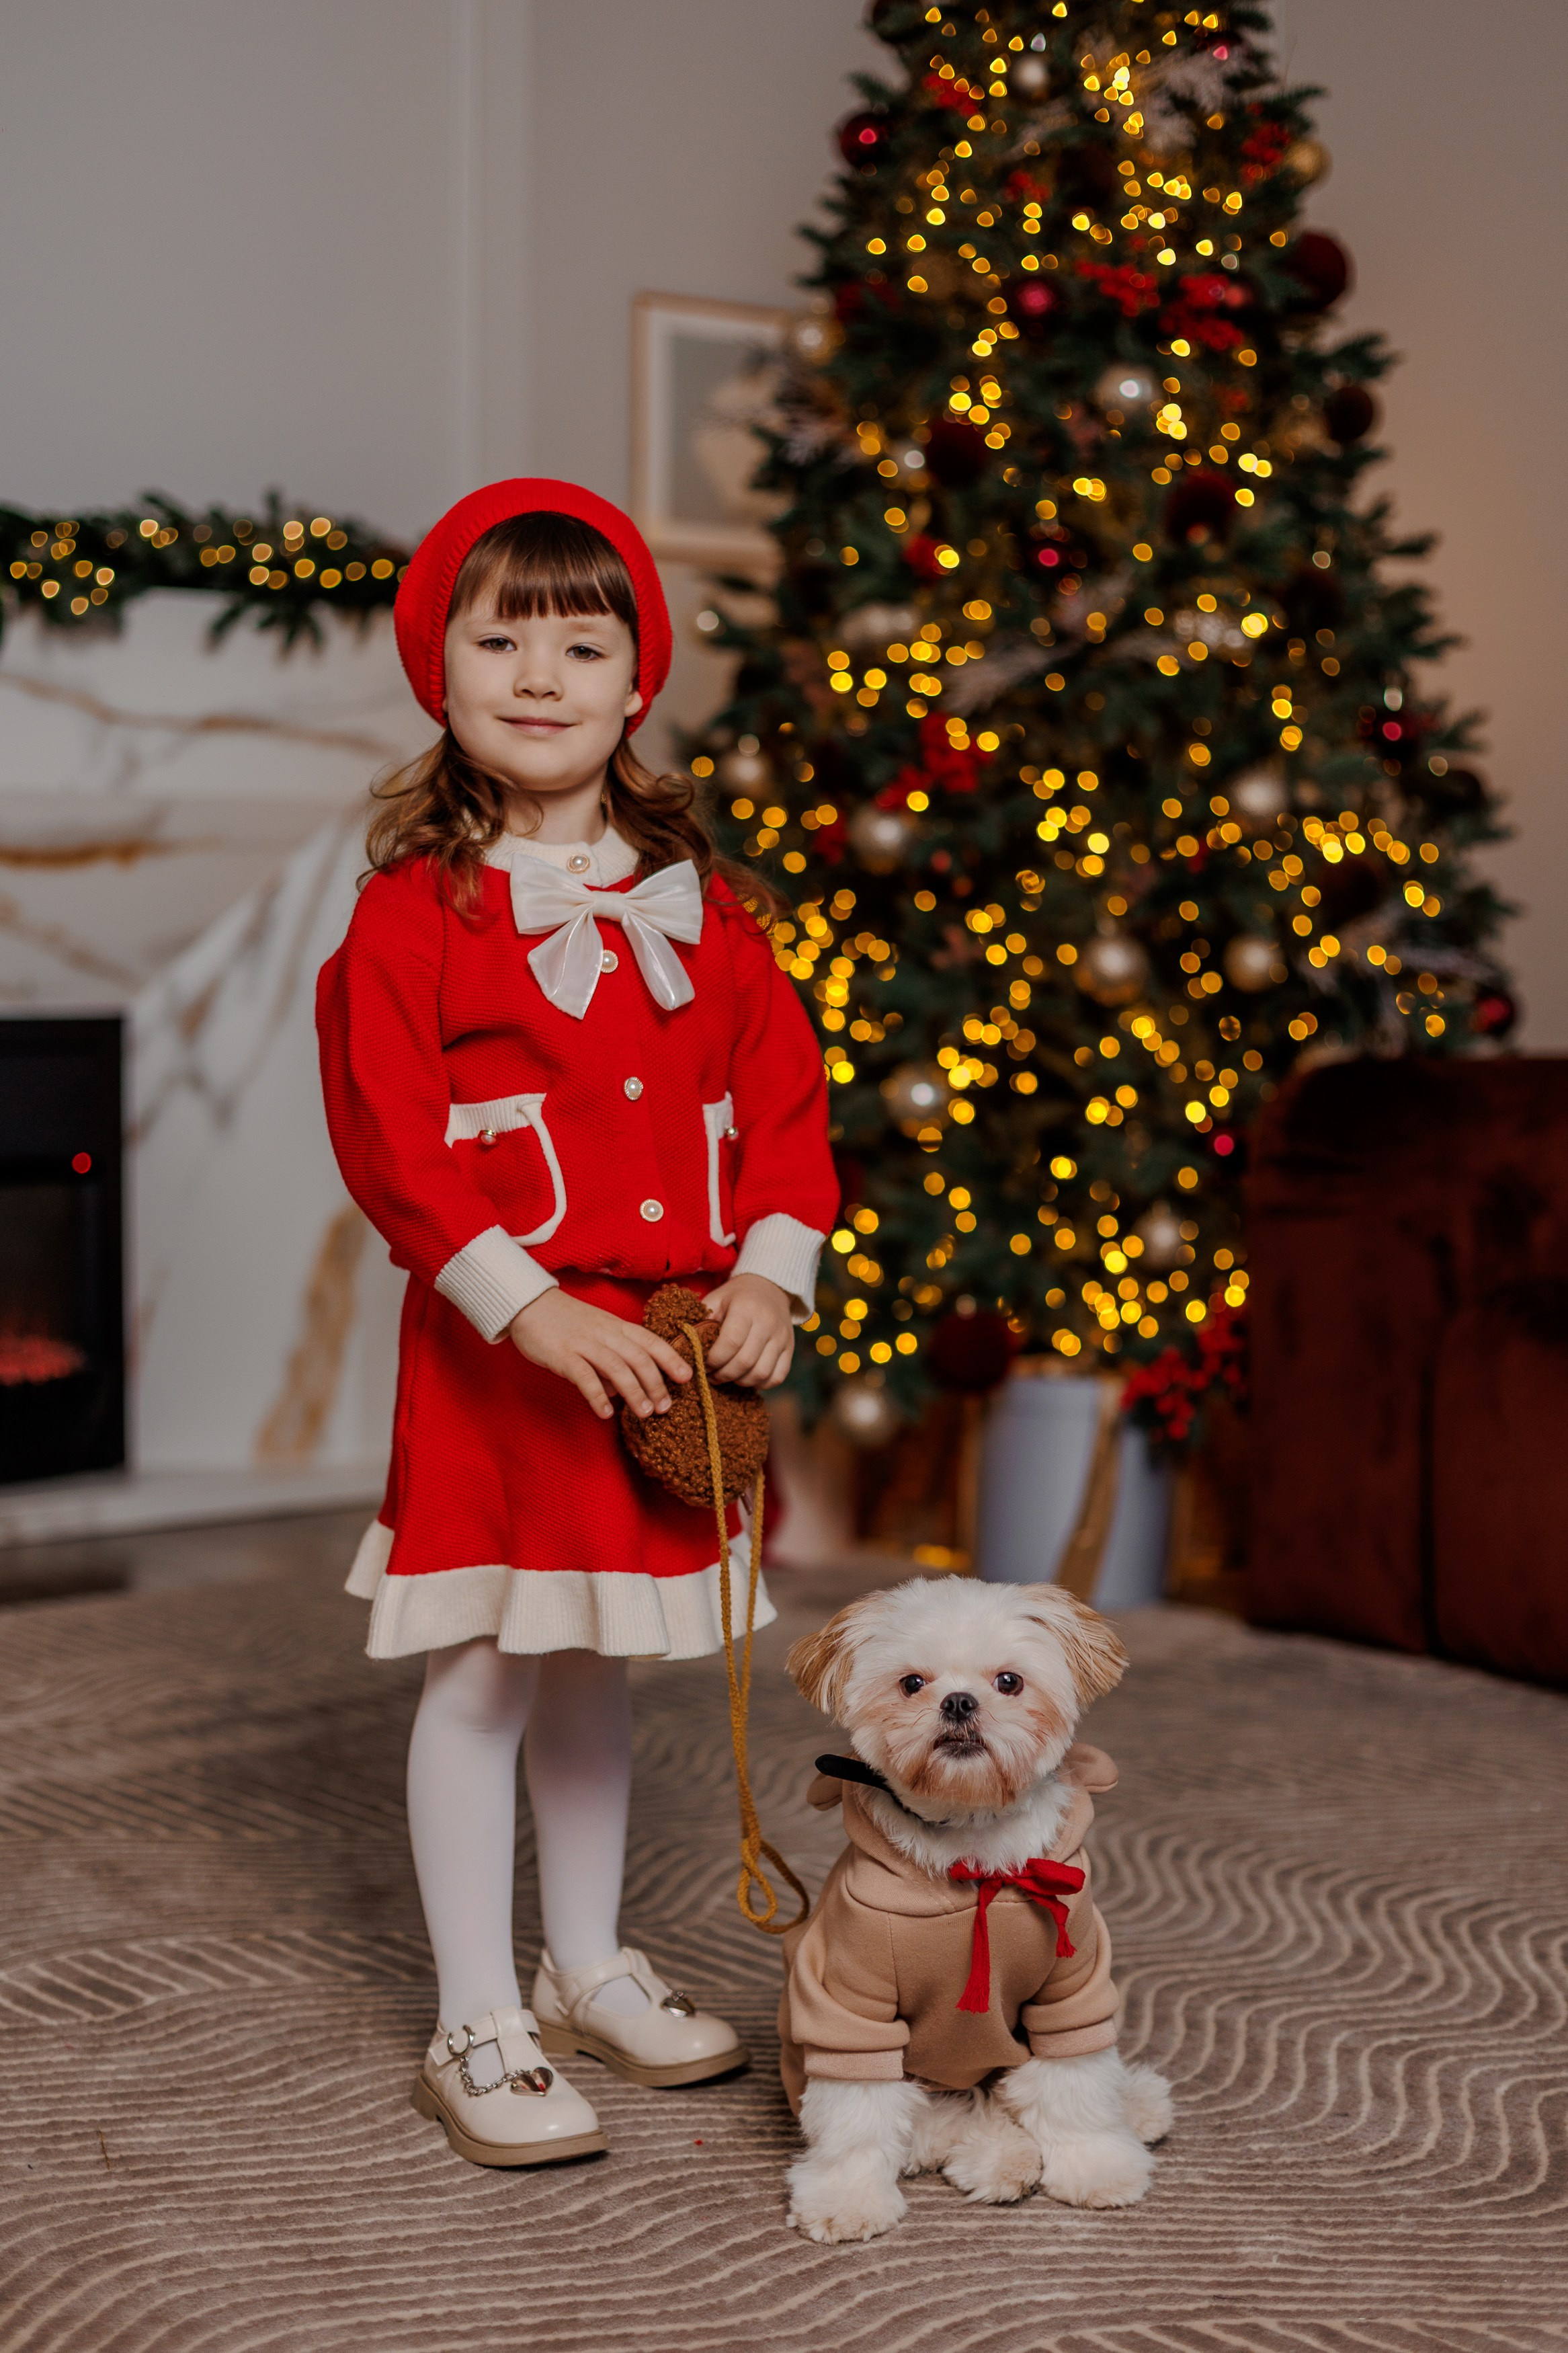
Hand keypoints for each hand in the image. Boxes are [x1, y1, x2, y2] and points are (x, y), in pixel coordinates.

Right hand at [509, 1289, 690, 1421]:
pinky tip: (605, 1413)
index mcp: (616, 1326)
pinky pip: (584, 1376)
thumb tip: (623, 1393)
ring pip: (617, 1367)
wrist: (528, 1304)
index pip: (650, 1341)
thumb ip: (612, 1360)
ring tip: (645, 1414)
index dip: (671, 1358)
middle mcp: (605, 1333)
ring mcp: (584, 1343)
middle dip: (656, 1383)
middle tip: (665, 1407)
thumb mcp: (596, 1335)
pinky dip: (597, 1395)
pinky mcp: (563, 1354)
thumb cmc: (565, 1322)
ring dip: (634, 1392)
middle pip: (638, 1357)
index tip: (687, 1377)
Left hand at [699, 1273, 793, 1388]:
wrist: (770, 1287)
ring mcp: (782, 1337)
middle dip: (723, 1374)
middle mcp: (767, 1323)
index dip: (714, 1359)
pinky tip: (746, 1377)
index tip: (704, 1363)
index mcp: (746, 1308)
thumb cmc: (736, 1296)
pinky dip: (761, 1384)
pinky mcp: (790, 1348)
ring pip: (761, 1373)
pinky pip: (777, 1376)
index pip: (731, 1342)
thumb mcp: (716, 1299)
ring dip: (740, 1381)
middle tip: (711, 1375)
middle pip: (745, 1362)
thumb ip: (701, 1320)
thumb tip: (685, 1346)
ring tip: (727, 1376)